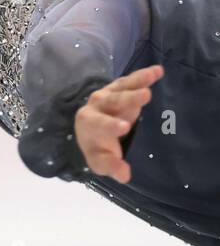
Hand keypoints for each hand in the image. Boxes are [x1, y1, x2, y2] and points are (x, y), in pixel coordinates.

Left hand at [75, 64, 163, 183]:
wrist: (92, 131)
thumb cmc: (99, 148)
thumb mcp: (101, 162)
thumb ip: (110, 167)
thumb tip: (124, 174)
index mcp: (88, 124)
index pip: (99, 125)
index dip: (111, 126)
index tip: (125, 127)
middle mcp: (96, 105)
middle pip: (113, 101)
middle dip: (128, 99)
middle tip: (145, 96)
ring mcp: (107, 94)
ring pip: (122, 87)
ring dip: (138, 81)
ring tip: (153, 76)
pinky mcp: (118, 88)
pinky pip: (130, 80)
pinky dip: (143, 76)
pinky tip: (158, 71)